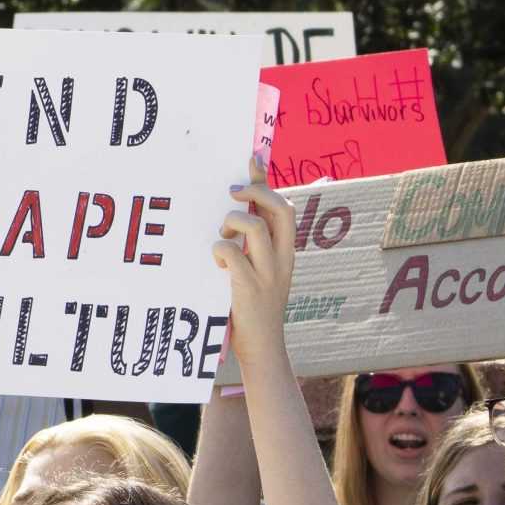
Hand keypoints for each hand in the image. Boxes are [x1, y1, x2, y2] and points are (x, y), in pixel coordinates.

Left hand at [214, 160, 296, 368]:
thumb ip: (253, 243)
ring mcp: (268, 272)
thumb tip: (238, 212)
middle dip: (255, 191)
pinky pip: (233, 253)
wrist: (263, 347)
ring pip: (256, 226)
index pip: (283, 206)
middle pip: (280, 208)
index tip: (251, 157)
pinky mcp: (249, 287)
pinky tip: (218, 261)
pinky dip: (220, 249)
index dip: (266, 180)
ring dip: (233, 222)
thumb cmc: (255, 304)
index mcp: (286, 251)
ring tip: (222, 235)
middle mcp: (282, 258)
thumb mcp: (261, 269)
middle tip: (232, 192)